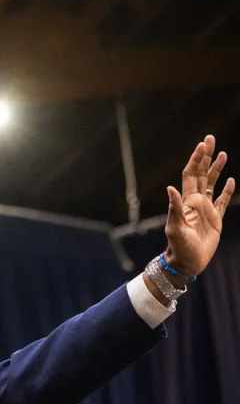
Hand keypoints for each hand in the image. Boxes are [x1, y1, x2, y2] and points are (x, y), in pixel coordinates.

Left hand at [165, 135, 234, 276]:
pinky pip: (222, 201)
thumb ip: (174, 209)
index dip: (196, 159)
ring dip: (217, 169)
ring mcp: (206, 209)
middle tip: (210, 138)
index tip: (203, 144)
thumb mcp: (175, 228)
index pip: (190, 174)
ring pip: (212, 183)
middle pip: (201, 173)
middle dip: (205, 156)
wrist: (187, 264)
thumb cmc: (179, 248)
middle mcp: (196, 202)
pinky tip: (232, 181)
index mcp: (187, 202)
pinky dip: (227, 190)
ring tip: (223, 153)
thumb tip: (171, 188)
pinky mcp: (216, 219)